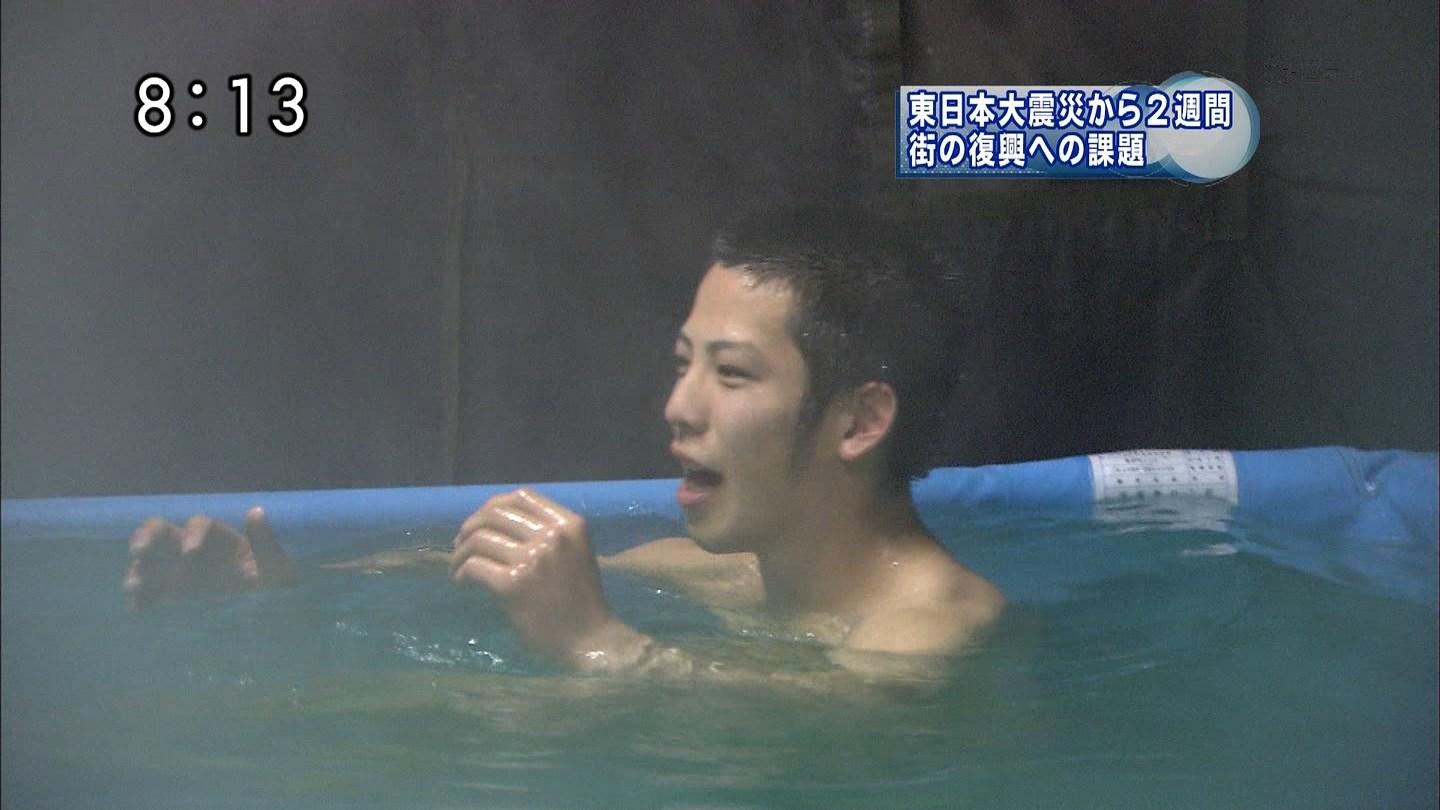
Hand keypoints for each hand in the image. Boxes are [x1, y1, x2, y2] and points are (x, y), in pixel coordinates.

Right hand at [123, 507, 295, 609]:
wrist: (264, 608)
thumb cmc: (272, 582)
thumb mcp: (276, 565)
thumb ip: (265, 542)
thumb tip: (256, 511)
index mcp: (217, 536)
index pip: (198, 524)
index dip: (192, 534)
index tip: (191, 554)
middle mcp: (190, 545)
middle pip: (160, 531)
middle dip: (146, 537)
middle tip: (139, 551)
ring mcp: (176, 567)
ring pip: (147, 560)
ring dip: (137, 568)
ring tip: (134, 586)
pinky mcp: (169, 590)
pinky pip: (147, 590)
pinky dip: (139, 597)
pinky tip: (140, 609)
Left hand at [450, 489, 624, 664]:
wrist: (589, 638)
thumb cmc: (581, 600)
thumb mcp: (575, 553)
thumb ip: (548, 534)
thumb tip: (499, 524)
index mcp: (569, 524)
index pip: (522, 496)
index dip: (494, 505)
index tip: (482, 522)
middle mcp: (552, 535)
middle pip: (496, 514)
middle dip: (471, 526)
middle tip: (461, 543)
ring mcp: (532, 558)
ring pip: (480, 539)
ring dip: (462, 551)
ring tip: (459, 566)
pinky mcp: (513, 583)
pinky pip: (475, 566)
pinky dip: (462, 571)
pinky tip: (463, 581)